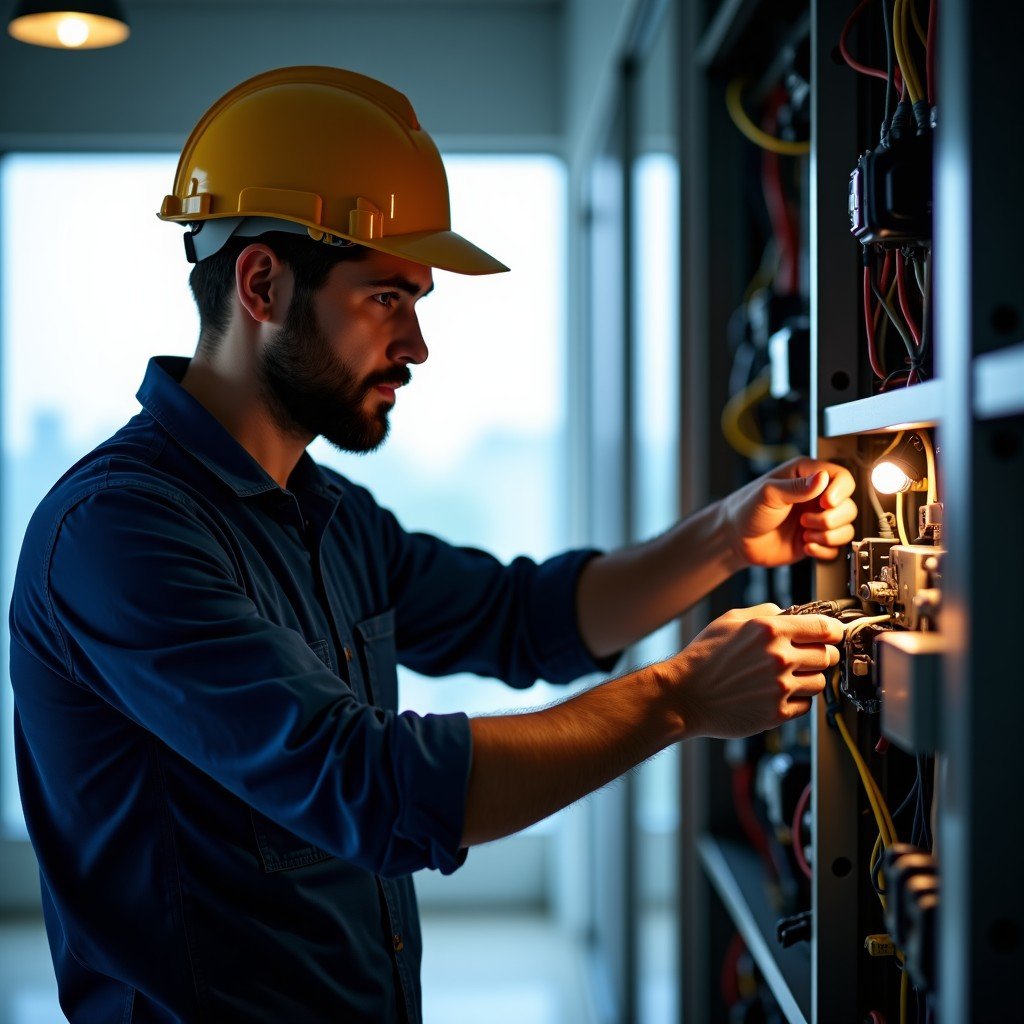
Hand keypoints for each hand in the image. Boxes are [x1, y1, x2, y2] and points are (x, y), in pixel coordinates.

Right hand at [660, 603, 842, 738]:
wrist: (684, 695)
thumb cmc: (703, 657)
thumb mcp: (729, 619)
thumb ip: (764, 612)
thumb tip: (787, 613)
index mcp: (769, 630)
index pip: (824, 627)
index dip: (832, 630)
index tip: (831, 634)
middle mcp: (779, 657)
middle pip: (828, 655)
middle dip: (821, 654)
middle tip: (807, 656)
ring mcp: (780, 687)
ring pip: (820, 681)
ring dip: (810, 678)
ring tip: (788, 676)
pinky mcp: (777, 713)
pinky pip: (807, 705)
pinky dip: (798, 699)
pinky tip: (779, 693)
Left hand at [722, 457, 856, 566]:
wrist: (736, 539)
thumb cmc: (746, 509)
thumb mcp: (768, 493)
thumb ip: (796, 487)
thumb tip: (823, 478)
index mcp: (806, 476)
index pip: (842, 477)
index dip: (839, 491)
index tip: (826, 503)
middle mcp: (816, 497)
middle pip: (848, 505)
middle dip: (830, 518)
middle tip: (805, 521)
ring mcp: (817, 519)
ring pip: (846, 527)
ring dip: (827, 534)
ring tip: (804, 534)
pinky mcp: (816, 539)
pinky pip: (836, 547)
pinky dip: (824, 550)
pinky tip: (806, 546)